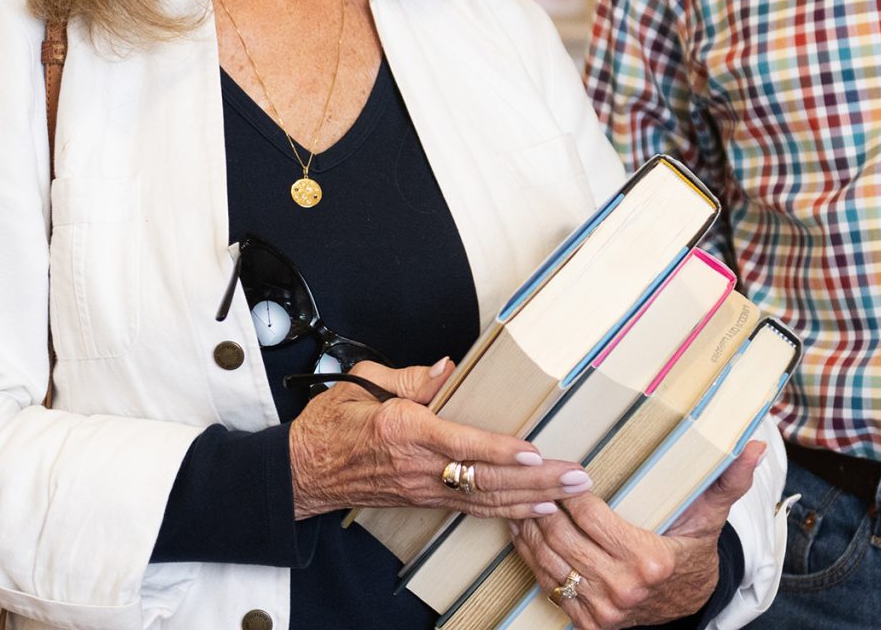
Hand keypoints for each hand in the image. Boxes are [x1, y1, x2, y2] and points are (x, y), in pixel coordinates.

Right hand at [286, 359, 592, 519]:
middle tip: (577, 476)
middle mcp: (419, 466)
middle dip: (537, 480)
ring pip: (486, 499)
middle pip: (487, 478)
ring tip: (569, 494)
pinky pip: (472, 508)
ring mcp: (424, 489)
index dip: (501, 451)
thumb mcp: (362, 385)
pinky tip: (534, 509)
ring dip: (531, 499)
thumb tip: (448, 368)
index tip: (535, 451)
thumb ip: (409, 377)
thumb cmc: (330, 426)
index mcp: (405, 431)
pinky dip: (507, 511)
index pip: (462, 444)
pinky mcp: (424, 501)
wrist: (303, 471)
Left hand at [506, 441, 763, 629]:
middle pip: (564, 539)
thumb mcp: (710, 516)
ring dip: (529, 531)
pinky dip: (532, 559)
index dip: (569, 492)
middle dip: (542, 507)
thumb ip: (727, 481)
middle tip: (530, 479)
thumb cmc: (692, 551)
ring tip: (519, 501)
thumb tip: (755, 446)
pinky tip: (525, 533)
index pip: (593, 517)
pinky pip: (550, 587)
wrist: (688, 603)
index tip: (560, 469)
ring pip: (550, 563)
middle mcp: (623, 588)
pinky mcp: (589, 623)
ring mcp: (604, 610)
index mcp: (650, 559)